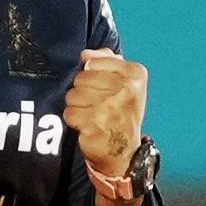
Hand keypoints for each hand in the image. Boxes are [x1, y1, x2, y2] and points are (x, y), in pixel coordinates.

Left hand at [63, 48, 148, 176]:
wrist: (124, 151)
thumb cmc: (121, 111)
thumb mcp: (124, 82)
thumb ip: (106, 60)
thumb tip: (85, 54)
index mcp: (135, 74)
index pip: (92, 62)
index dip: (91, 75)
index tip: (104, 89)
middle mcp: (127, 89)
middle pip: (81, 78)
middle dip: (82, 91)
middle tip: (97, 104)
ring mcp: (111, 108)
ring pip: (73, 94)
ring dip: (77, 106)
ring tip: (92, 114)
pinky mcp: (95, 125)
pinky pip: (69, 112)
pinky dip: (74, 119)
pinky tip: (87, 125)